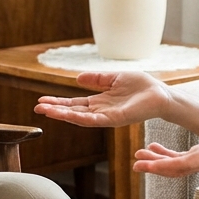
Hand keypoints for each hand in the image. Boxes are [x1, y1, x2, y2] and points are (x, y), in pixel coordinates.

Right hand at [34, 71, 171, 128]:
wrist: (161, 94)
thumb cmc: (142, 87)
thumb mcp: (114, 78)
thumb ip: (97, 79)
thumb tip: (77, 79)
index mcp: (100, 102)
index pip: (75, 104)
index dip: (59, 103)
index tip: (42, 101)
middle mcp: (101, 111)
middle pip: (73, 112)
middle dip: (55, 110)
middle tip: (37, 108)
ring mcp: (107, 117)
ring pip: (80, 117)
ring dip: (63, 115)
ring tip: (46, 111)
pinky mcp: (116, 120)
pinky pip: (95, 119)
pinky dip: (80, 117)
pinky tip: (68, 115)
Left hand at [132, 117, 198, 175]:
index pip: (182, 165)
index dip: (162, 166)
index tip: (146, 165)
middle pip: (175, 169)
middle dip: (154, 167)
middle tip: (136, 163)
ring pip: (175, 166)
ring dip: (156, 161)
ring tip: (139, 155)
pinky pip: (180, 159)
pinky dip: (165, 155)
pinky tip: (154, 147)